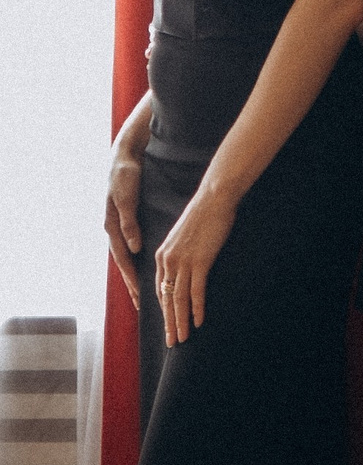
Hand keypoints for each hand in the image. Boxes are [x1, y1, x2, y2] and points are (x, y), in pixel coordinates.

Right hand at [105, 140, 144, 304]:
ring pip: (129, 257)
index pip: (124, 261)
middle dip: (134, 285)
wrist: (123, 158)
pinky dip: (139, 260)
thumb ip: (129, 223)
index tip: (141, 297)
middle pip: (125, 264)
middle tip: (144, 306)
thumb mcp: (126, 199)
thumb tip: (133, 248)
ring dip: (136, 275)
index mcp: (112, 227)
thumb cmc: (124, 176)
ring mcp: (120, 226)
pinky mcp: (128, 220)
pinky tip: (147, 267)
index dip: (132, 279)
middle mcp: (114, 230)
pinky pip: (134, 246)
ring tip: (145, 294)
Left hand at [151, 179, 238, 347]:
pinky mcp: (199, 261)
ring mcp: (183, 262)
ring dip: (180, 321)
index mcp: (162, 255)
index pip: (159, 290)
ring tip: (183, 338)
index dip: (164, 310)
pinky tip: (198, 321)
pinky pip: (196, 291)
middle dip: (169, 323)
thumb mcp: (184, 236)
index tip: (168, 324)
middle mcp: (168, 261)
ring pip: (178, 299)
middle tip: (172, 342)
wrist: (213, 199)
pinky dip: (196, 308)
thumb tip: (186, 266)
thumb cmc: (203, 215)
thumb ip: (180, 253)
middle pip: (166, 299)